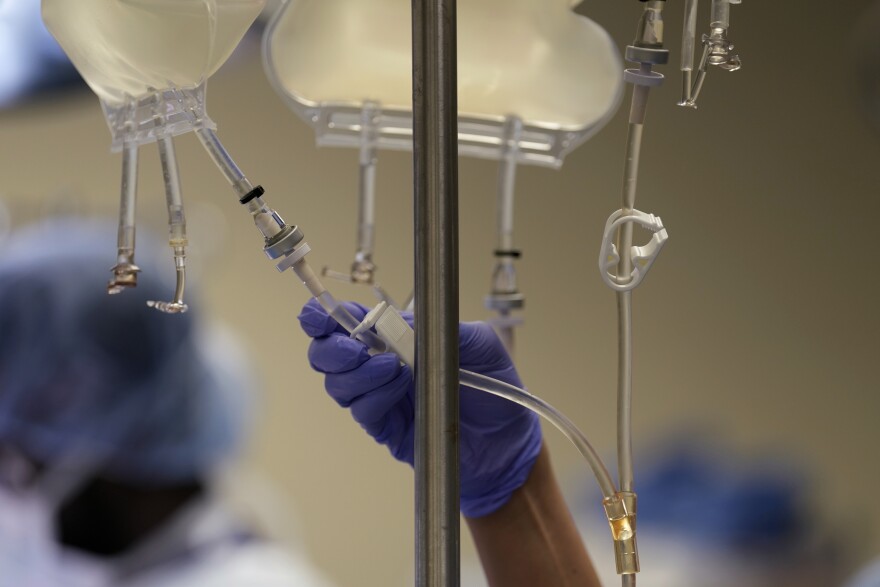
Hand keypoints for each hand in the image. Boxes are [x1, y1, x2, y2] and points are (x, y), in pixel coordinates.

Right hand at [298, 299, 541, 517]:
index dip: (323, 317)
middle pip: (327, 356)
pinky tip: (400, 385)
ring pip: (339, 386)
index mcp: (396, 338)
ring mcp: (381, 400)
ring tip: (392, 367)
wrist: (510, 438)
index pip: (345, 323)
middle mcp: (379, 368)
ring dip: (357, 373)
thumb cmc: (493, 385)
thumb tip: (396, 319)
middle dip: (331, 348)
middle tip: (355, 347)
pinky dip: (375, 396)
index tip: (321, 315)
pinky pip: (364, 412)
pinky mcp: (388, 429)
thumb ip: (438, 325)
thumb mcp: (478, 341)